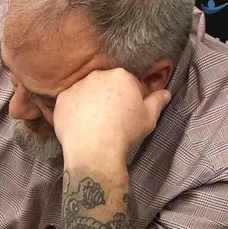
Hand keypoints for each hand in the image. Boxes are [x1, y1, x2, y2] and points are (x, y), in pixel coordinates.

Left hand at [49, 66, 170, 168]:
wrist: (96, 152)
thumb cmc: (124, 134)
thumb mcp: (148, 119)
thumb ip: (157, 102)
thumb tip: (165, 93)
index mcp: (121, 76)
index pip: (128, 82)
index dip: (130, 97)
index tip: (129, 112)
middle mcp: (97, 76)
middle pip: (106, 84)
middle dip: (109, 97)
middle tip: (111, 118)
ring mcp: (77, 86)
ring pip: (87, 91)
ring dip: (91, 102)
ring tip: (95, 123)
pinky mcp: (62, 99)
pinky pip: (70, 102)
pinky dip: (75, 111)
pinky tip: (81, 125)